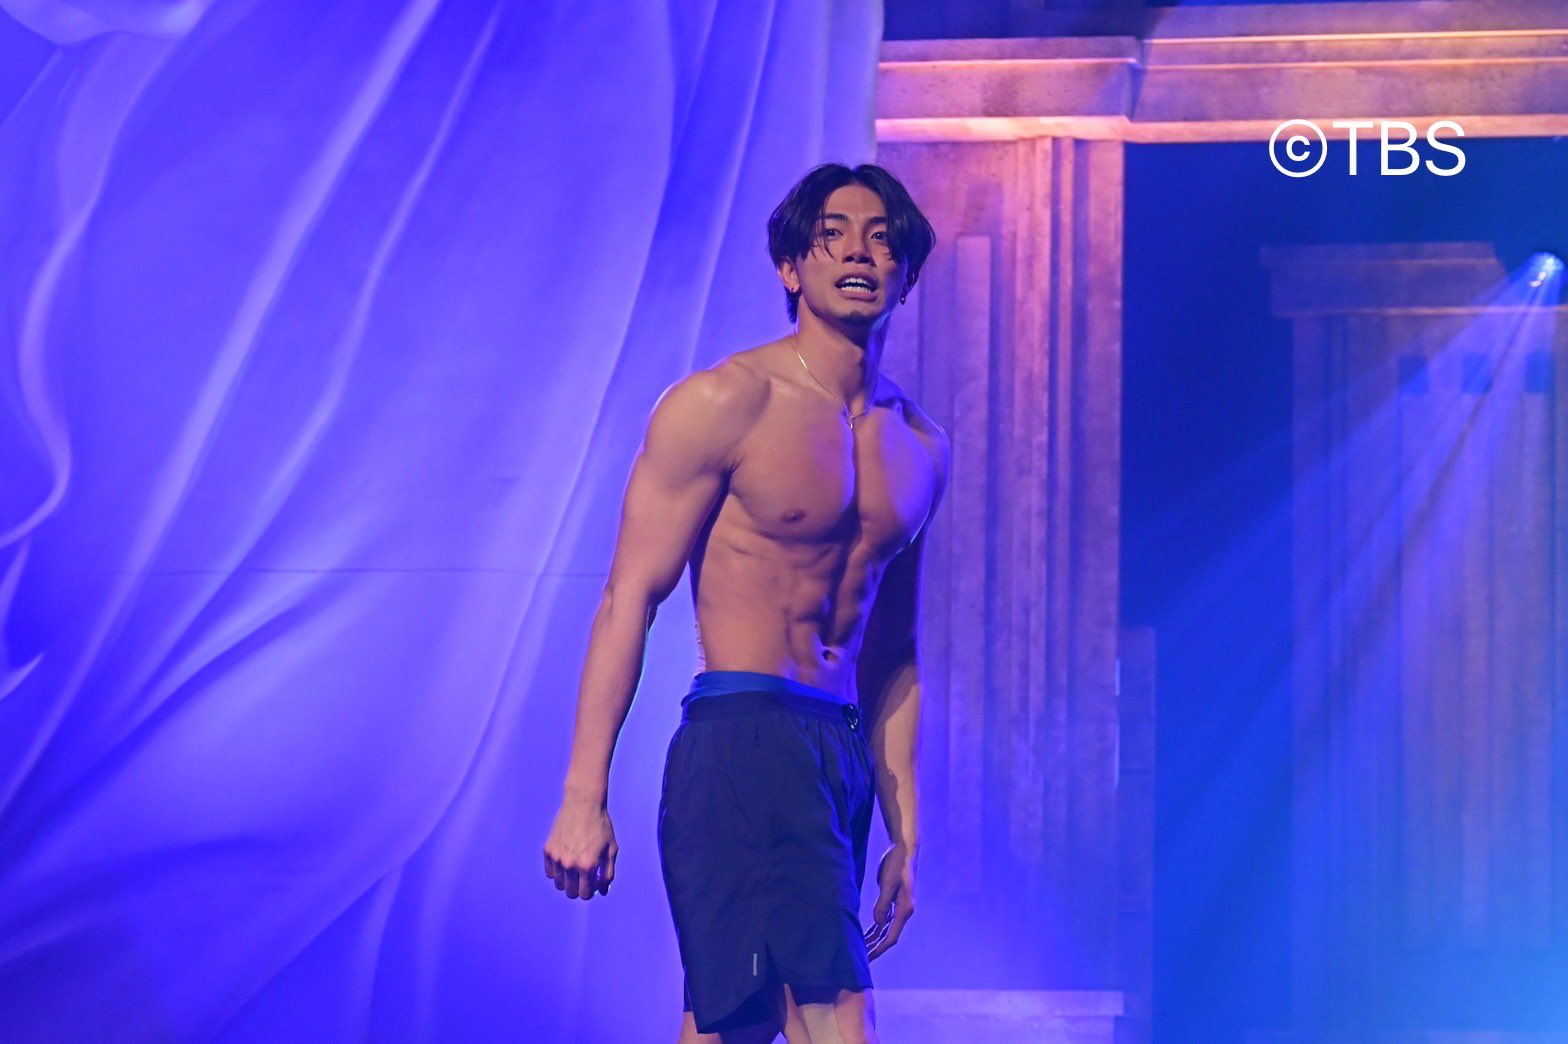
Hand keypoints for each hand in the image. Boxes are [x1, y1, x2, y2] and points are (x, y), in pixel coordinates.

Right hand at [543, 794, 616, 899]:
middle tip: (584, 879)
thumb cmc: (601, 825)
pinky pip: (549, 872)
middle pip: (570, 892)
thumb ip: (607, 873)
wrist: (583, 803)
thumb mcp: (611, 849)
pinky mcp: (548, 850)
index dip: (590, 892)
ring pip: (558, 884)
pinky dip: (557, 872)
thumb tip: (602, 891)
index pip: (585, 894)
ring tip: (575, 869)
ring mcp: (557, 857)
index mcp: (587, 865)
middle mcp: (570, 864)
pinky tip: (565, 863)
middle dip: (578, 889)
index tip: (592, 885)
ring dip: (567, 881)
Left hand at [864, 842, 914, 958]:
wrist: (904, 850)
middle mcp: (903, 912)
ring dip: (874, 939)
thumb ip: (883, 904)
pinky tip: (866, 934)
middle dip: (875, 948)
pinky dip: (875, 928)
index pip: (891, 936)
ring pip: (885, 929)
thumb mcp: (888, 883)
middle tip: (861, 960)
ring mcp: (898, 907)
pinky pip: (883, 920)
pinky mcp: (893, 901)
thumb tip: (878, 923)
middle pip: (888, 936)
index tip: (868, 958)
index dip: (879, 949)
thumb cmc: (897, 865)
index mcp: (904, 910)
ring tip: (860, 950)